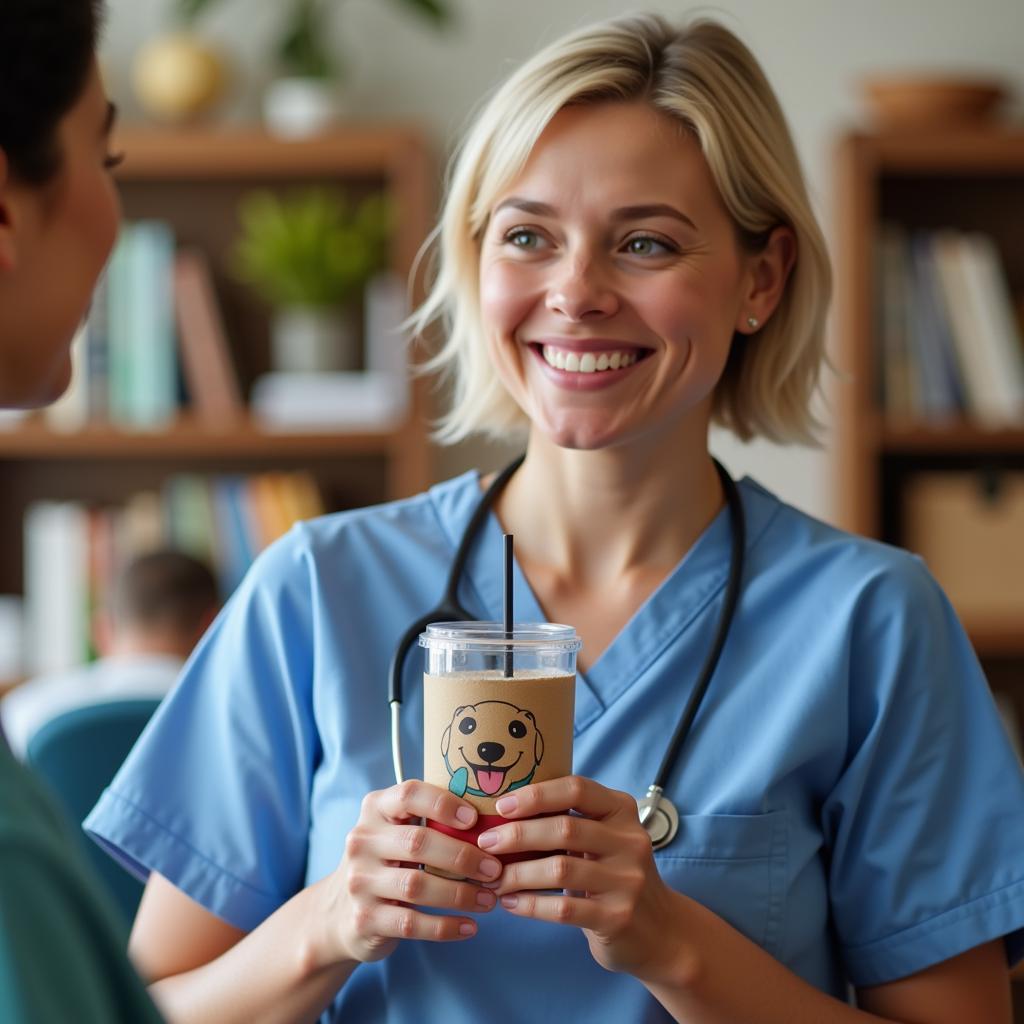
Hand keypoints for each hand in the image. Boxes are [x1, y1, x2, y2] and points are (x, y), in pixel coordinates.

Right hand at [323, 781, 503, 963]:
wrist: (338, 912)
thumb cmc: (386, 861)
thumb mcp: (396, 831)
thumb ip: (429, 820)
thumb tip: (492, 822)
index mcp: (375, 810)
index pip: (408, 794)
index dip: (443, 803)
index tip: (474, 819)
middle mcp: (362, 841)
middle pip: (418, 842)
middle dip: (463, 856)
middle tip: (494, 869)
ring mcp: (359, 882)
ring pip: (417, 886)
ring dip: (460, 895)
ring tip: (489, 900)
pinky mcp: (364, 919)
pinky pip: (411, 923)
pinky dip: (445, 927)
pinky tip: (469, 926)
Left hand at [475, 775, 683, 983]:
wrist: (659, 931)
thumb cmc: (614, 875)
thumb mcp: (604, 839)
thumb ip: (569, 822)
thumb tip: (503, 813)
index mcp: (622, 811)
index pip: (577, 789)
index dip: (536, 794)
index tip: (502, 806)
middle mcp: (630, 841)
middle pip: (564, 828)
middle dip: (518, 835)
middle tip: (487, 844)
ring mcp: (627, 881)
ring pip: (560, 870)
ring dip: (518, 873)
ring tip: (492, 878)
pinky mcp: (617, 917)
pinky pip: (563, 909)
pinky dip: (529, 905)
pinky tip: (510, 902)